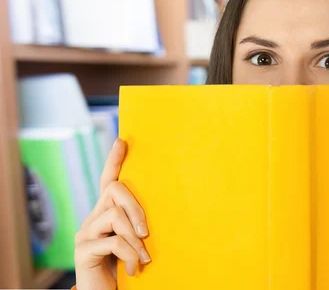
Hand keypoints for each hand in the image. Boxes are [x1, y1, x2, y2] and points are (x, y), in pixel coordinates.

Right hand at [74, 139, 150, 289]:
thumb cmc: (126, 267)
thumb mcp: (136, 242)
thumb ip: (139, 225)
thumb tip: (164, 206)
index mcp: (106, 214)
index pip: (108, 181)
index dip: (114, 161)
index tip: (122, 141)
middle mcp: (93, 219)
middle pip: (114, 191)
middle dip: (136, 208)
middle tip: (147, 232)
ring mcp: (85, 234)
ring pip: (115, 216)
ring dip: (135, 238)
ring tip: (144, 258)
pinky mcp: (82, 251)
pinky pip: (113, 242)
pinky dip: (130, 255)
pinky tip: (135, 268)